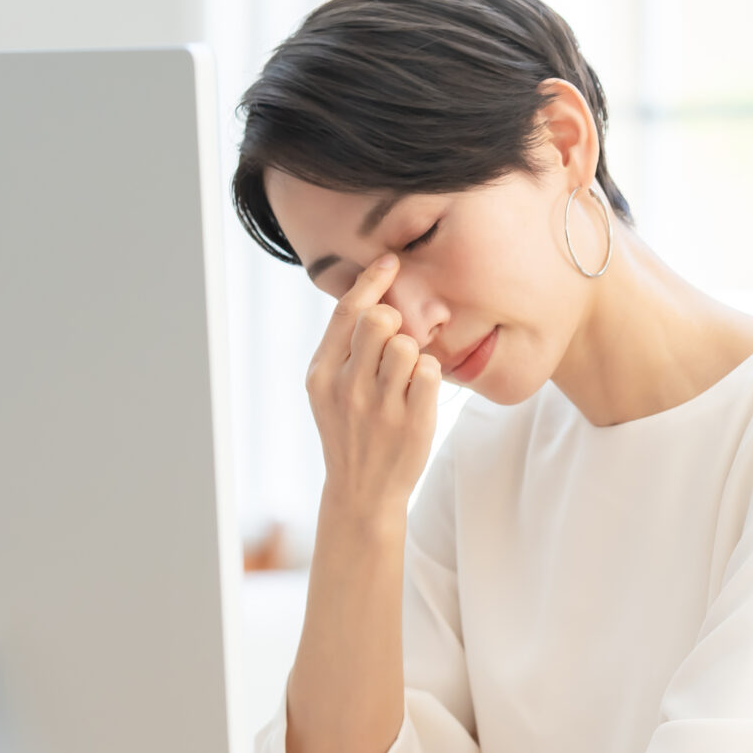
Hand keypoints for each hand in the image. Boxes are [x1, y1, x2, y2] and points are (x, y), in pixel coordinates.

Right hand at [307, 255, 441, 524]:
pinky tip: (417, 392)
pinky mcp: (412, 422)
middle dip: (395, 322)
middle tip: (396, 343)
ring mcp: (380, 406)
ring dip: (414, 353)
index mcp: (321, 373)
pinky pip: (431, 370)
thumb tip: (373, 294)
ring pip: (409, 345)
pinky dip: (429, 374)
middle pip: (381, 320)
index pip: (347, 311)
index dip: (373, 280)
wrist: (360, 490)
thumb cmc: (350, 430)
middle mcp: (347, 387)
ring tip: (404, 377)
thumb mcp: (328, 390)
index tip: (391, 262)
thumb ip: (343, 347)